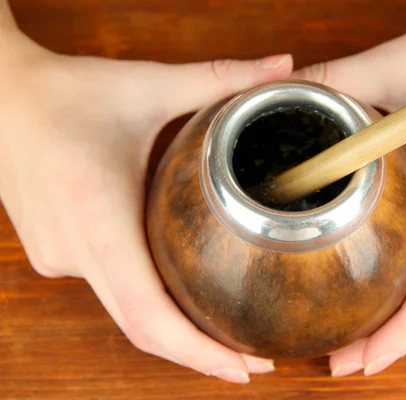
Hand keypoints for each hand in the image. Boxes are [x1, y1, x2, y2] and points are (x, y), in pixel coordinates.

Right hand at [0, 31, 292, 382]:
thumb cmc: (68, 92)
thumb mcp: (148, 84)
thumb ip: (220, 77)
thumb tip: (282, 65)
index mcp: (97, 214)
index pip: (147, 311)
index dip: (196, 350)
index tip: (242, 369)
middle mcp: (73, 249)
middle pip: (140, 329)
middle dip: (197, 355)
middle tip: (252, 366)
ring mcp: (58, 257)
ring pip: (123, 312)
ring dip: (174, 333)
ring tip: (227, 338)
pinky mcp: (55, 252)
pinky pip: (109, 288)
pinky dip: (149, 303)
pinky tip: (182, 295)